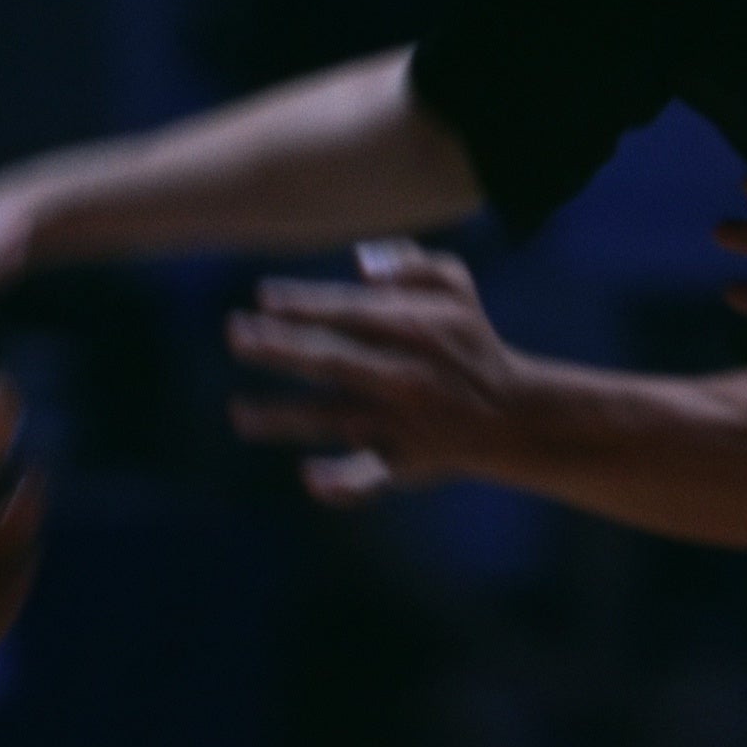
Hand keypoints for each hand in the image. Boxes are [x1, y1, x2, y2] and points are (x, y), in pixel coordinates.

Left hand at [226, 242, 532, 505]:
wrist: (509, 415)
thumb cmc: (470, 342)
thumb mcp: (457, 288)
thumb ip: (412, 264)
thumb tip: (359, 264)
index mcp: (412, 328)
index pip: (348, 312)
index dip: (304, 303)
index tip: (263, 297)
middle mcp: (401, 374)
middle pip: (332, 359)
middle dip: (282, 348)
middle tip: (236, 335)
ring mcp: (400, 421)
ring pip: (334, 419)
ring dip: (284, 417)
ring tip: (240, 413)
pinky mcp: (402, 462)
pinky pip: (371, 476)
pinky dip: (343, 482)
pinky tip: (311, 479)